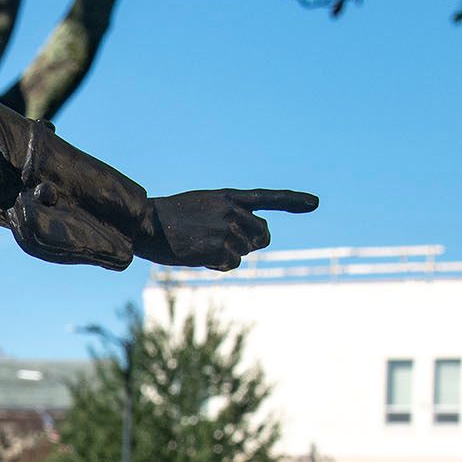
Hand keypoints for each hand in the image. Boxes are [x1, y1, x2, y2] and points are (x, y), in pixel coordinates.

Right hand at [136, 188, 318, 270]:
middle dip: (249, 244)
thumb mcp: (202, 207)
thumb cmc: (170, 218)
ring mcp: (227, 229)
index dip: (293, 200)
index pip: (267, 197)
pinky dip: (218, 265)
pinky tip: (199, 256)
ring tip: (201, 246)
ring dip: (228, 255)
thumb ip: (230, 217)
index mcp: (228, 197)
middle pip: (262, 235)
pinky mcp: (219, 248)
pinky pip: (232, 264)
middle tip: (223, 245)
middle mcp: (232, 210)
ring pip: (246, 252)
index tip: (315, 203)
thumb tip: (254, 242)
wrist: (146, 225)